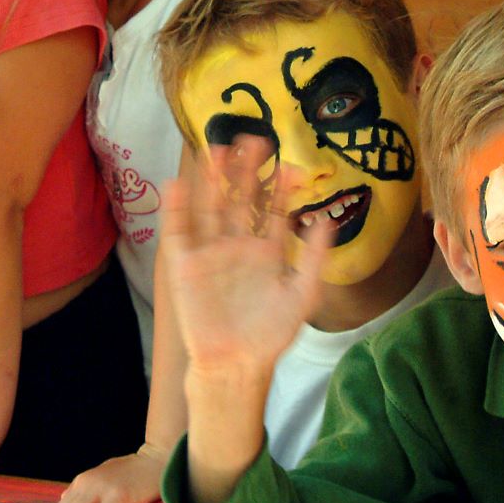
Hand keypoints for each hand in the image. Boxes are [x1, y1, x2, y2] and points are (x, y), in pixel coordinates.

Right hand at [163, 155, 332, 381]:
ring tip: (217, 149)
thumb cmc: (270, 333)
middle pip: (241, 200)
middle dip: (247, 172)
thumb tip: (328, 221)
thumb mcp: (302, 294)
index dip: (281, 188)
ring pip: (210, 206)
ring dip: (212, 180)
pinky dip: (176, 208)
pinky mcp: (184, 263)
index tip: (291, 164)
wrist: (235, 363)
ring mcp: (210, 251)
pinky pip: (178, 230)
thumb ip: (316, 258)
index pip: (273, 211)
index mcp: (266, 251)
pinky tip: (177, 183)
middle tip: (254, 139)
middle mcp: (237, 245)